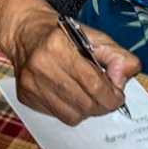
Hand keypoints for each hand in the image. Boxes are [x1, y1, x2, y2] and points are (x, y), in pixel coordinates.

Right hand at [9, 12, 139, 124]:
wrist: (26, 32)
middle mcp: (41, 66)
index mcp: (59, 46)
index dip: (112, 96)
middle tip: (105, 97)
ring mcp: (31, 83)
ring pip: (72, 115)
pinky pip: (58, 115)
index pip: (94, 85)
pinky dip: (70, 109)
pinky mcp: (25, 95)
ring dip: (87, 110)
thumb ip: (118, 57)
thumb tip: (121, 82)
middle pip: (85, 103)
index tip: (117, 96)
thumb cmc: (62, 35)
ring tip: (88, 96)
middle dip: (102, 104)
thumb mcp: (95, 37)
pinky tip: (70, 95)